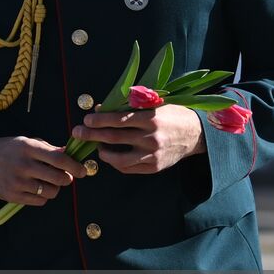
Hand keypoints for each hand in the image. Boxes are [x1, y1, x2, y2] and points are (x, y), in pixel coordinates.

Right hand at [0, 136, 84, 205]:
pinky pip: (39, 201)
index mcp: (28, 148)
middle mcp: (23, 165)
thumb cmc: (10, 150)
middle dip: (67, 179)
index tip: (82, 171)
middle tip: (66, 177)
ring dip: (55, 189)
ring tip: (48, 182)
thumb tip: (70, 154)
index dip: (74, 166)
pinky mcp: (12, 196)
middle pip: (58, 178)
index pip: (58, 159)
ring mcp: (17, 182)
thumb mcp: (27, 142)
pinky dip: (43, 196)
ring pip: (50, 192)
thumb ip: (49, 149)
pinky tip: (37, 188)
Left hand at [74, 104, 204, 174]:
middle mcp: (151, 138)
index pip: (118, 120)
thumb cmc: (171, 115)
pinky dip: (115, 163)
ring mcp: (152, 155)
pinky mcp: (154, 167)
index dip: (99, 120)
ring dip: (102, 152)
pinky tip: (110, 155)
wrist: (196, 134)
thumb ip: (128, 106)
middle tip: (77, 132)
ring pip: (118, 159)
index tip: (86, 119)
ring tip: (96, 146)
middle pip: (113, 138)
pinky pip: (128, 168)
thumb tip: (100, 108)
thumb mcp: (154, 104)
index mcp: (150, 118)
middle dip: (91, 135)